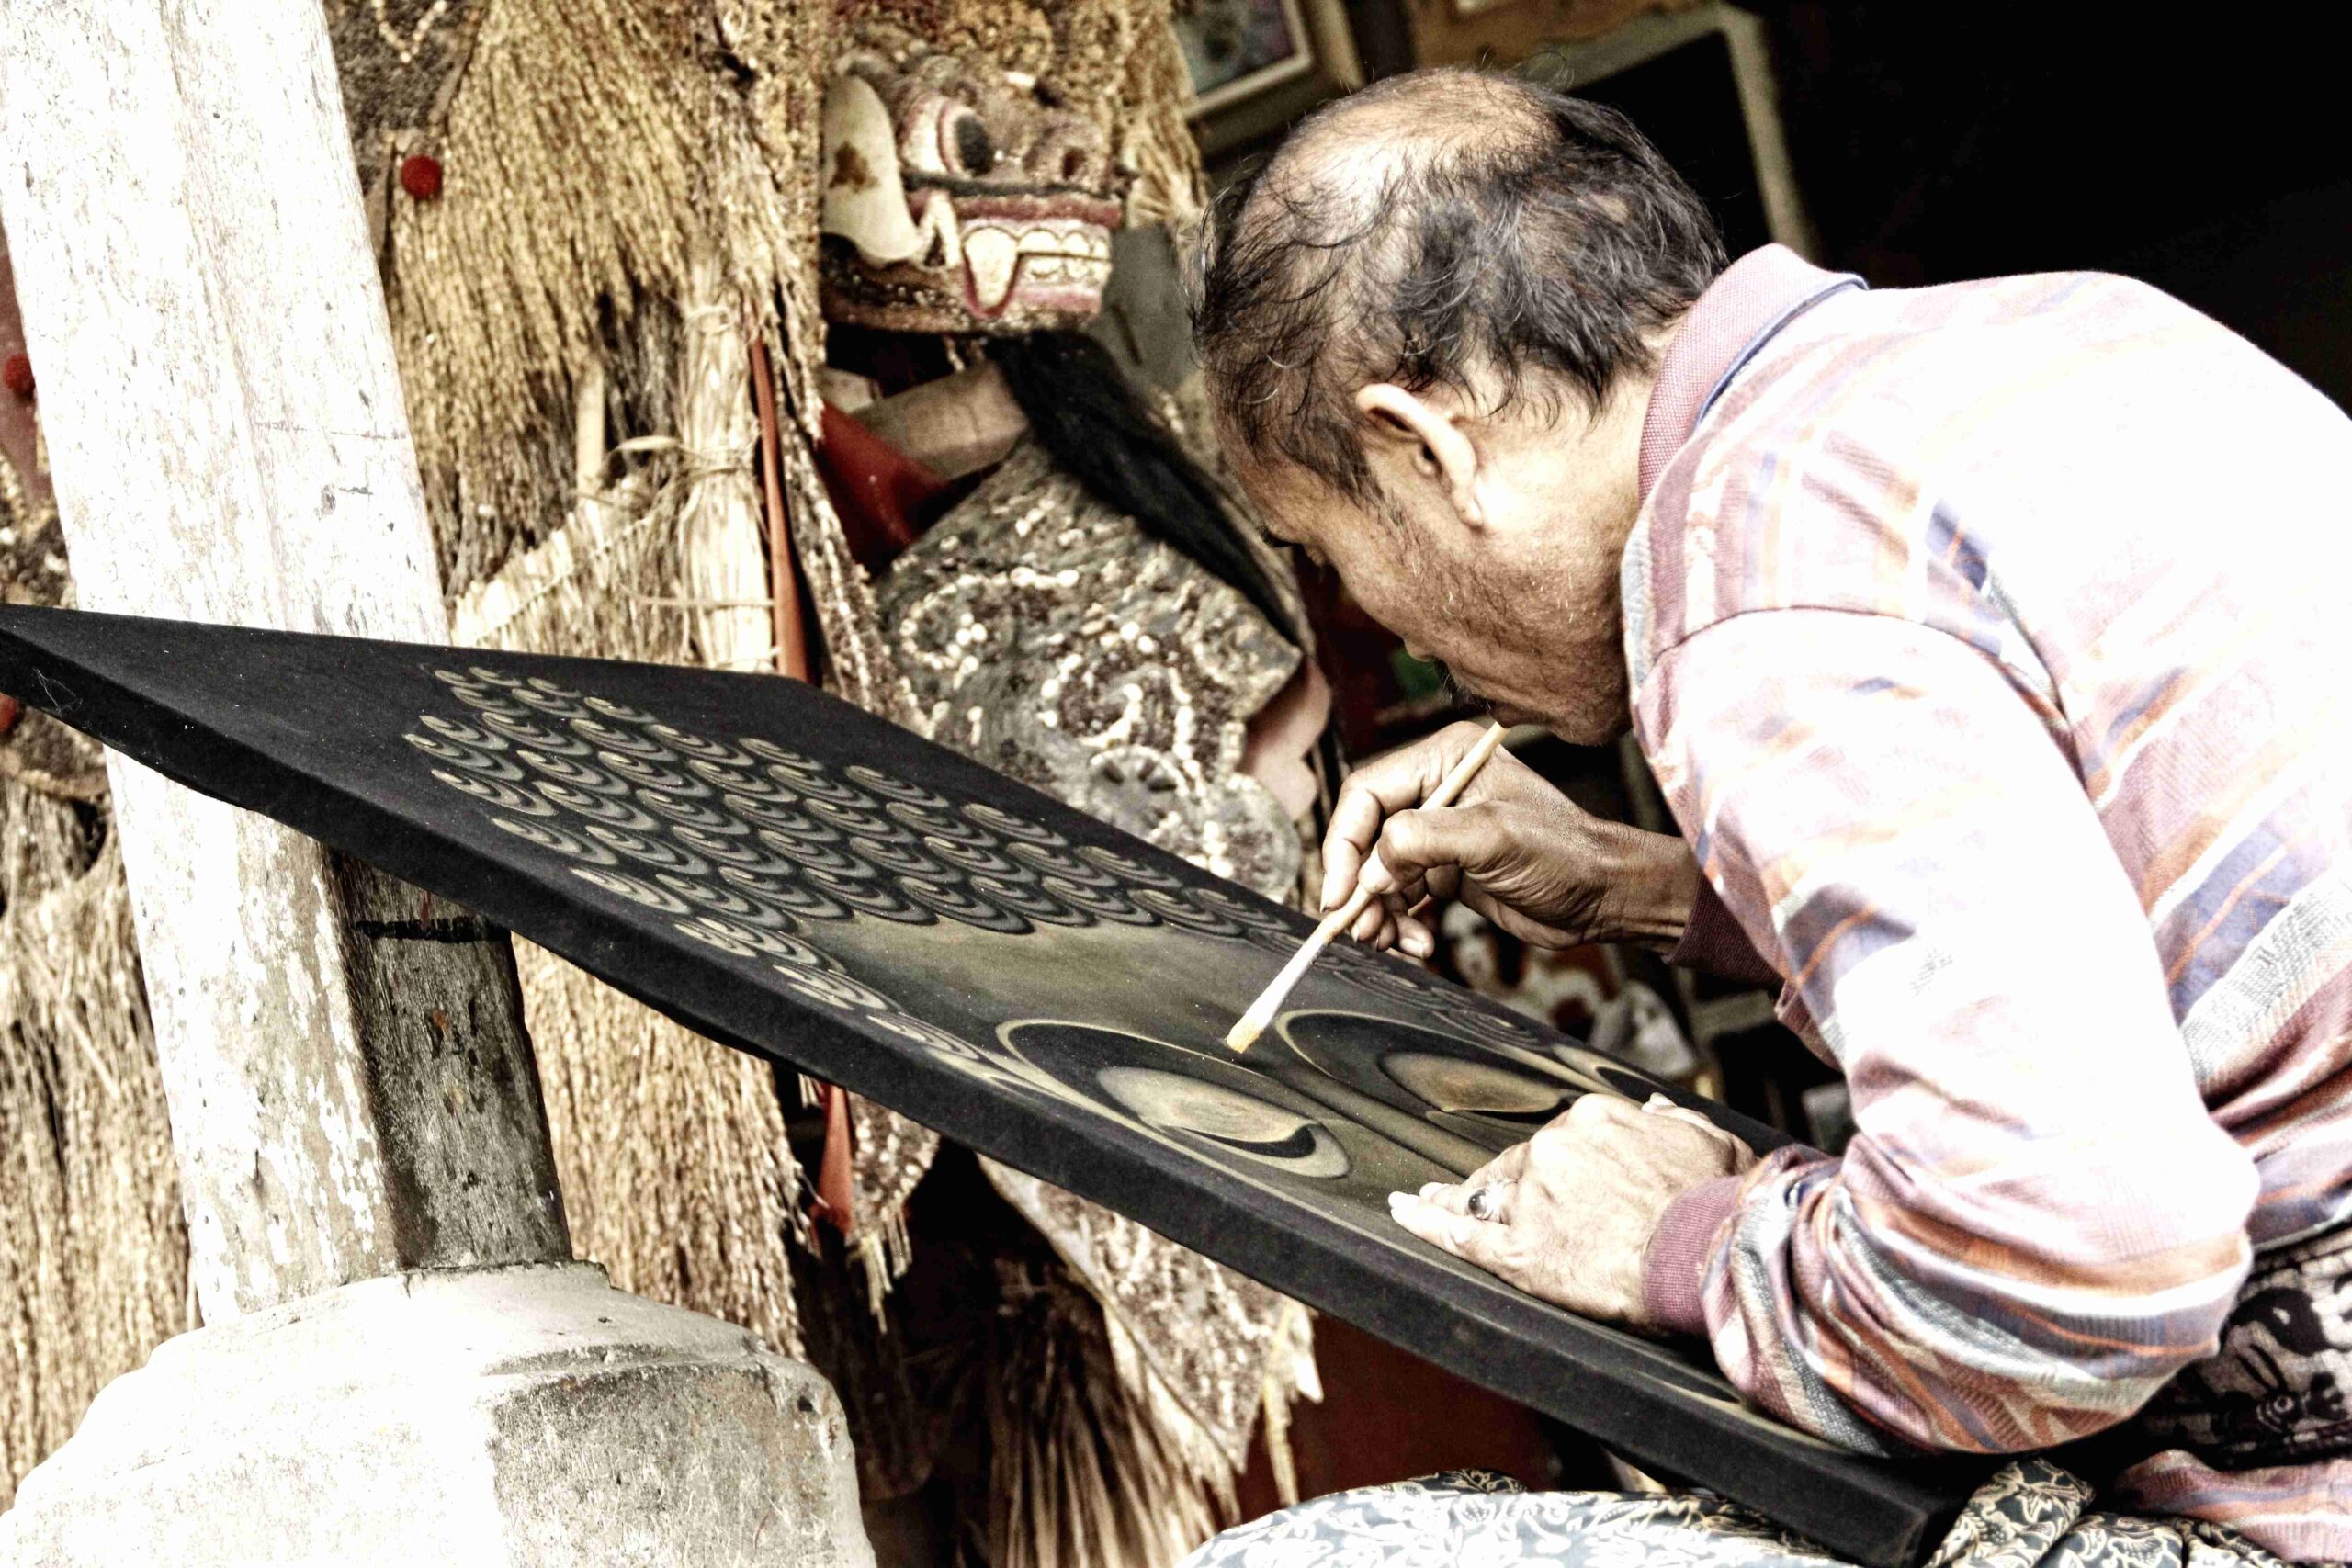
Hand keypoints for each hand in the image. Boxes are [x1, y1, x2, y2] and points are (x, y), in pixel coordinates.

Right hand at [1321, 721, 1699, 958]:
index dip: (1344, 845)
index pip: (1366, 794)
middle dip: (1359, 889)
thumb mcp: (1493, 838)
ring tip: (1394, 943)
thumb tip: (1370, 867)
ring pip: (1377, 874)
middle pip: (1364, 838)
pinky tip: (1418, 944)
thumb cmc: (1564, 855)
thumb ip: (1423, 840)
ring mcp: (1438, 832)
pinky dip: (1397, 924)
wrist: (1604, 897)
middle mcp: (1434, 790)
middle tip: (1362, 930)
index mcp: (1443, 759)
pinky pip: (1398, 897)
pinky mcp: (1443, 870)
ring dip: (1377, 914)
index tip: (1341, 893)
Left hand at [1387, 1094, 1755, 1326]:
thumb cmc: (1714, 1202)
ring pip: (1483, 1194)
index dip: (1552, 1161)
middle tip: (1483, 1194)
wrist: (1703, 1252)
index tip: (1551, 1173)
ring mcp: (1530, 1198)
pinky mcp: (1517, 1247)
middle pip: (1516, 1166)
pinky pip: (1459, 1232)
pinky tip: (1405, 1213)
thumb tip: (1655, 1110)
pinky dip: (1426, 1220)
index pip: (1559, 1139)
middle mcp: (1554, 1149)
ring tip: (1426, 1197)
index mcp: (1595, 1120)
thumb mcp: (1709, 1141)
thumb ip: (1674, 1120)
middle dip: (1503, 1182)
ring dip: (1453, 1196)